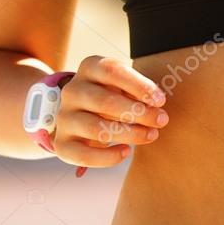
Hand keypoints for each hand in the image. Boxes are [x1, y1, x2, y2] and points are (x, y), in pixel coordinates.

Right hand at [52, 56, 169, 171]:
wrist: (80, 112)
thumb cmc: (113, 94)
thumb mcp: (123, 85)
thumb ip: (138, 92)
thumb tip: (157, 106)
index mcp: (89, 68)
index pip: (113, 71)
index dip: (139, 86)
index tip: (160, 100)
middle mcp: (72, 90)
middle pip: (105, 101)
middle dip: (139, 113)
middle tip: (161, 120)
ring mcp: (64, 117)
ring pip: (95, 128)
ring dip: (129, 134)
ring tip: (151, 135)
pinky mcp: (62, 143)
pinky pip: (84, 155)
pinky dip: (108, 156)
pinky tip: (127, 151)